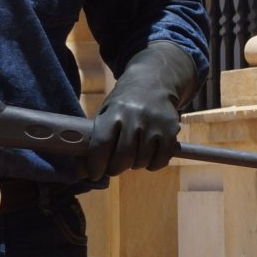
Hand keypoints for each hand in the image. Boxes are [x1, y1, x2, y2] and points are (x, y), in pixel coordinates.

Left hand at [86, 42, 197, 181]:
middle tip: (113, 167)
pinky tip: (148, 156)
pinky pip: (161, 160)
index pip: (102, 144)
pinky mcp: (171, 130)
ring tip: (132, 156)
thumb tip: (84, 170)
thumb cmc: (124, 103)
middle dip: (115, 168)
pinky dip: (153, 164)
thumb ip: (97, 137)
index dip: (97, 164)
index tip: (94, 174)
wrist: (153, 83)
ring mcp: (155, 124)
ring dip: (134, 165)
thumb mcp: (107, 111)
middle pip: (123, 157)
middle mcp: (135, 117)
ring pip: (142, 161)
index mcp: (114, 112)